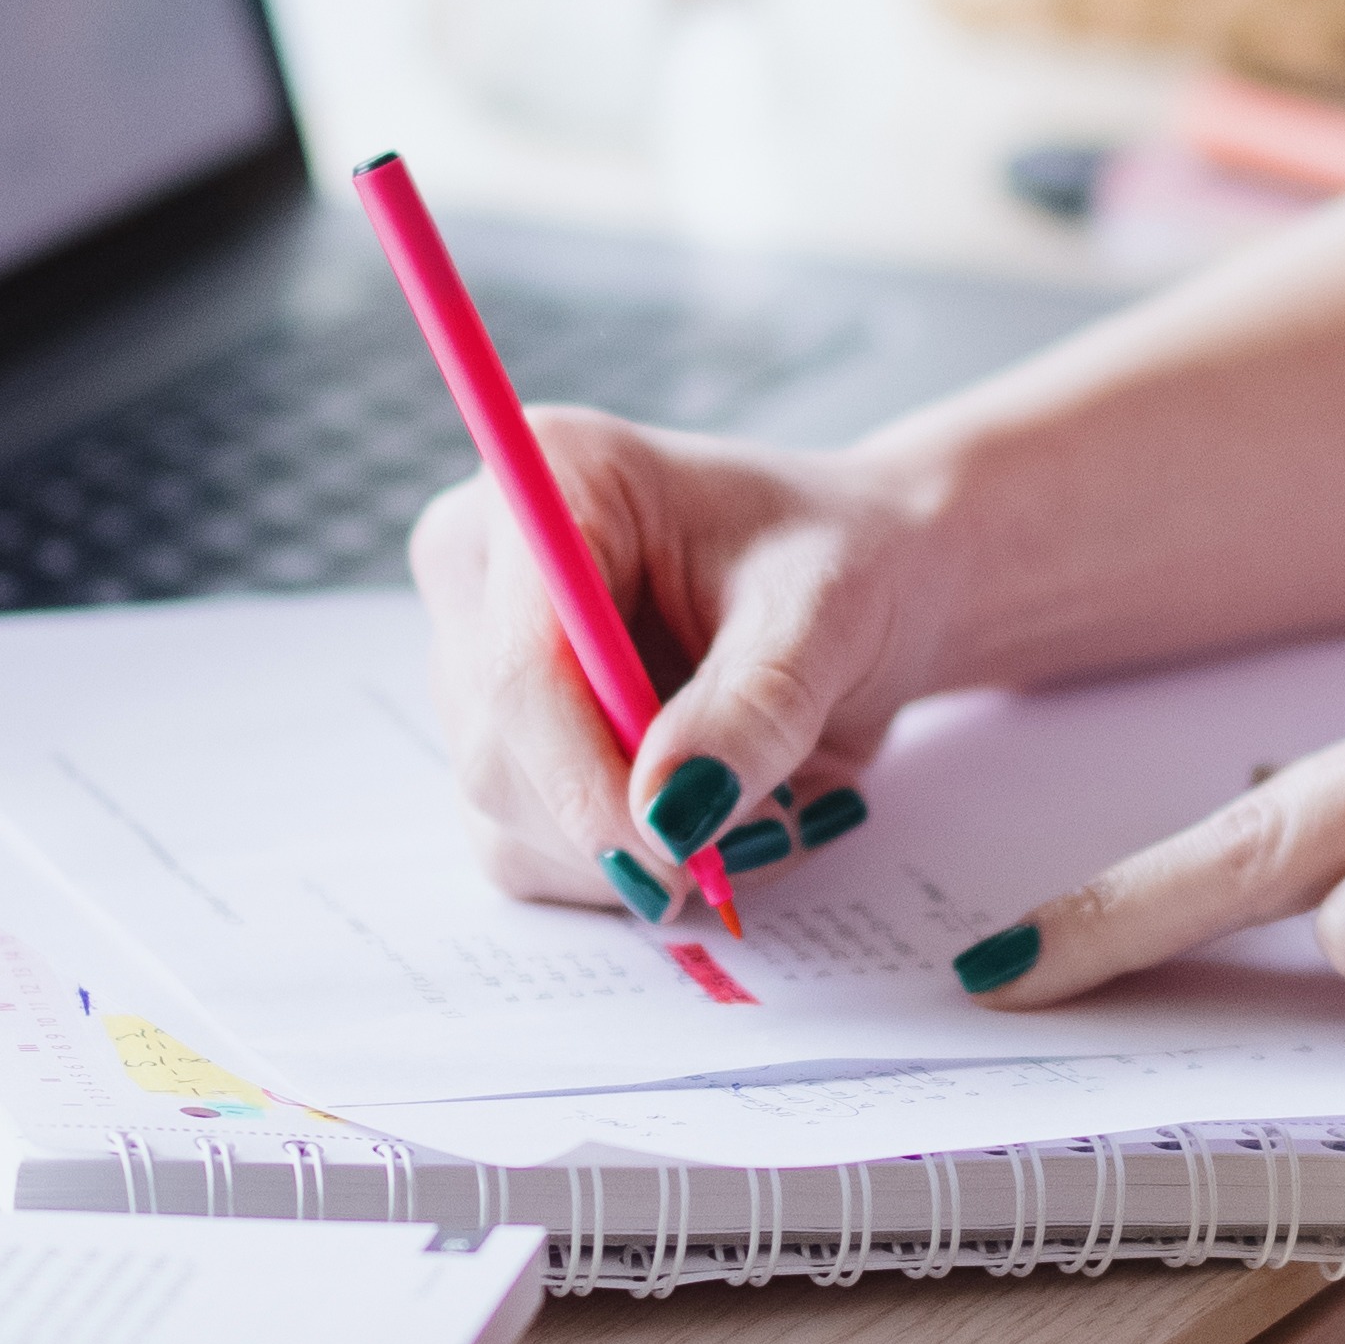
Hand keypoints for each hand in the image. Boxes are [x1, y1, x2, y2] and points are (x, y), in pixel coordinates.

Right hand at [407, 416, 971, 916]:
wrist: (868, 584)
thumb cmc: (847, 563)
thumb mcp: (828, 620)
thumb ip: (754, 710)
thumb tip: (667, 816)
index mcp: (558, 477)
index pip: (521, 666)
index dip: (587, 777)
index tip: (681, 847)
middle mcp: (487, 563)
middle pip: (498, 756)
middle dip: (627, 825)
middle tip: (756, 828)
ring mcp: (476, 659)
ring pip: (507, 822)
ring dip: (640, 854)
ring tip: (758, 801)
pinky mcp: (497, 740)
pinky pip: (528, 854)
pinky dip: (632, 866)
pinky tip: (710, 814)